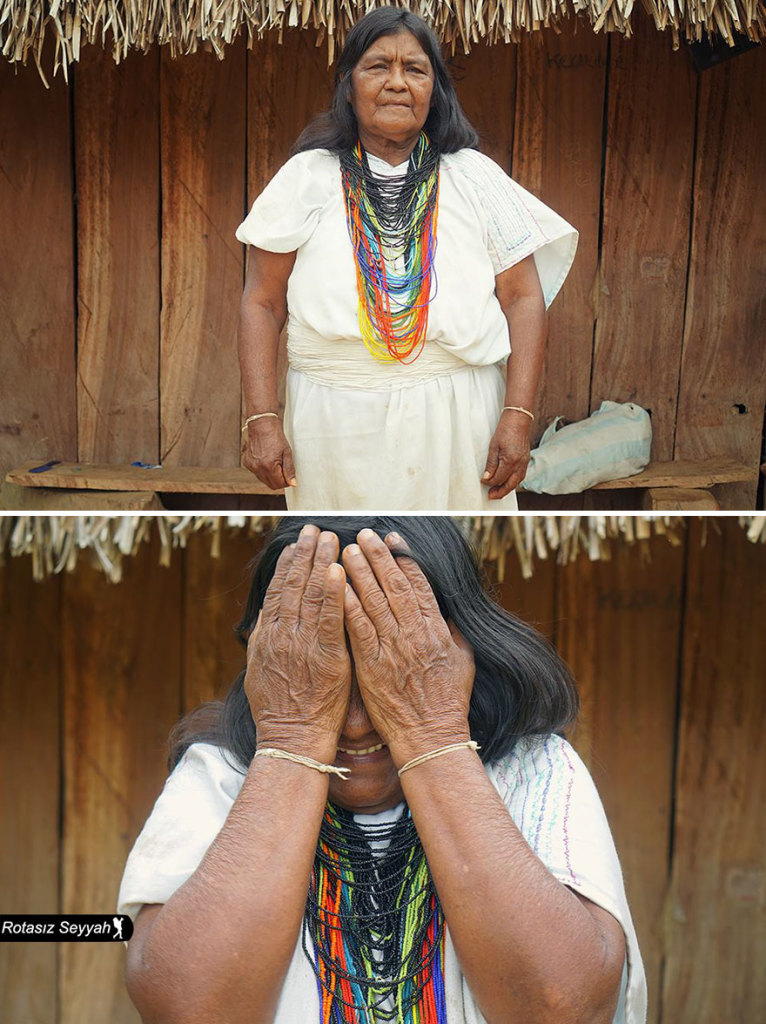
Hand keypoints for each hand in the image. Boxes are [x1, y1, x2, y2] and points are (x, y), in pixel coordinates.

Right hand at [242, 416, 296, 489]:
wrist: (262, 424)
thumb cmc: (275, 436)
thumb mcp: (287, 453)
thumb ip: (289, 470)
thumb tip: (292, 483)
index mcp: (269, 466)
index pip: (279, 484)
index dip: (286, 482)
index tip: (289, 476)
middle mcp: (258, 468)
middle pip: (271, 485)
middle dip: (279, 480)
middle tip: (283, 469)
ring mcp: (251, 466)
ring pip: (263, 480)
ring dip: (271, 475)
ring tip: (274, 462)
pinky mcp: (247, 463)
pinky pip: (257, 473)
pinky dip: (263, 470)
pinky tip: (266, 459)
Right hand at [245, 526, 349, 760]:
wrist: (292, 739)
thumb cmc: (280, 708)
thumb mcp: (261, 669)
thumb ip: (266, 638)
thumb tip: (267, 613)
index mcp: (268, 636)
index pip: (278, 591)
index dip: (287, 565)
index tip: (296, 544)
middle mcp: (282, 635)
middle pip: (294, 585)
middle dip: (306, 554)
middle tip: (315, 530)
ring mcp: (303, 645)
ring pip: (311, 595)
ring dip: (321, 563)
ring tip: (331, 539)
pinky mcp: (326, 657)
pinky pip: (331, 619)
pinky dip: (334, 593)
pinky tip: (339, 571)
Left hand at [342, 529, 474, 765]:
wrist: (431, 737)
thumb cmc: (447, 702)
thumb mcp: (463, 661)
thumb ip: (452, 633)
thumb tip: (447, 613)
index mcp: (436, 630)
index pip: (419, 585)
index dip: (405, 559)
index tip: (393, 539)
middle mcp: (415, 634)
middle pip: (394, 586)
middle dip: (378, 557)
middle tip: (364, 535)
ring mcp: (393, 648)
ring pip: (374, 601)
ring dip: (360, 573)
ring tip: (346, 551)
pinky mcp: (372, 665)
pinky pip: (358, 629)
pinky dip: (348, 605)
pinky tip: (337, 587)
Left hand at [482, 412, 531, 498]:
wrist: (518, 421)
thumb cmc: (505, 431)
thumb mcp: (493, 447)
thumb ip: (491, 464)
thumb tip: (486, 478)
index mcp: (510, 460)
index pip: (499, 478)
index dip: (490, 482)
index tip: (483, 482)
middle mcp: (519, 464)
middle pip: (510, 485)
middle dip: (500, 492)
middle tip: (491, 496)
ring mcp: (524, 463)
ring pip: (516, 482)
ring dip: (507, 488)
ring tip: (497, 491)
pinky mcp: (526, 460)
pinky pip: (520, 476)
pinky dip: (513, 482)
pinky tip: (506, 482)